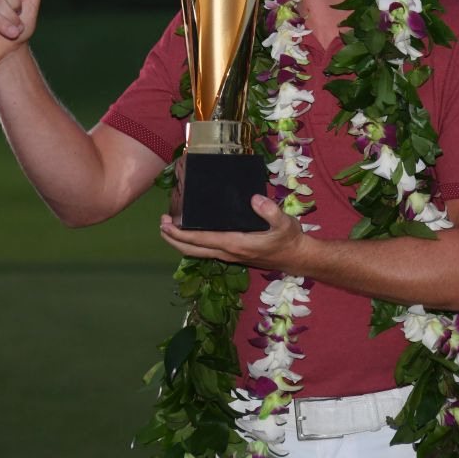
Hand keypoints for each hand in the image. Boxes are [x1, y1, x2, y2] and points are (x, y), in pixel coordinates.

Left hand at [159, 194, 307, 270]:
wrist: (297, 258)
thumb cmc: (289, 240)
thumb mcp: (285, 223)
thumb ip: (270, 211)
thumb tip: (254, 199)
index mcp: (236, 243)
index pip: (201, 239)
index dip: (181, 233)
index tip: (166, 225)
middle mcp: (228, 252)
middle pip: (192, 250)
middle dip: (173, 239)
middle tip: (161, 224)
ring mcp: (229, 255)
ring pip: (197, 252)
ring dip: (180, 242)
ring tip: (169, 228)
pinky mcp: (232, 254)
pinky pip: (206, 250)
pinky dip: (192, 243)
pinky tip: (190, 232)